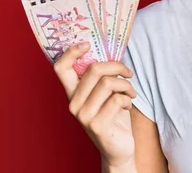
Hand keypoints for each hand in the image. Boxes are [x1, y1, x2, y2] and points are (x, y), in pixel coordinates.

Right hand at [53, 41, 136, 167]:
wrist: (119, 148)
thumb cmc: (114, 115)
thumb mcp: (106, 94)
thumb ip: (102, 77)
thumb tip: (111, 53)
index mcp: (73, 93)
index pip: (61, 68)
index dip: (71, 52)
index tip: (87, 44)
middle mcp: (74, 104)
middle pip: (94, 69)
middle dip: (117, 66)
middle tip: (128, 73)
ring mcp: (83, 116)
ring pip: (108, 83)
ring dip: (126, 85)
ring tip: (130, 93)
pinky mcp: (97, 125)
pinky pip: (117, 99)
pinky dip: (128, 99)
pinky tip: (128, 106)